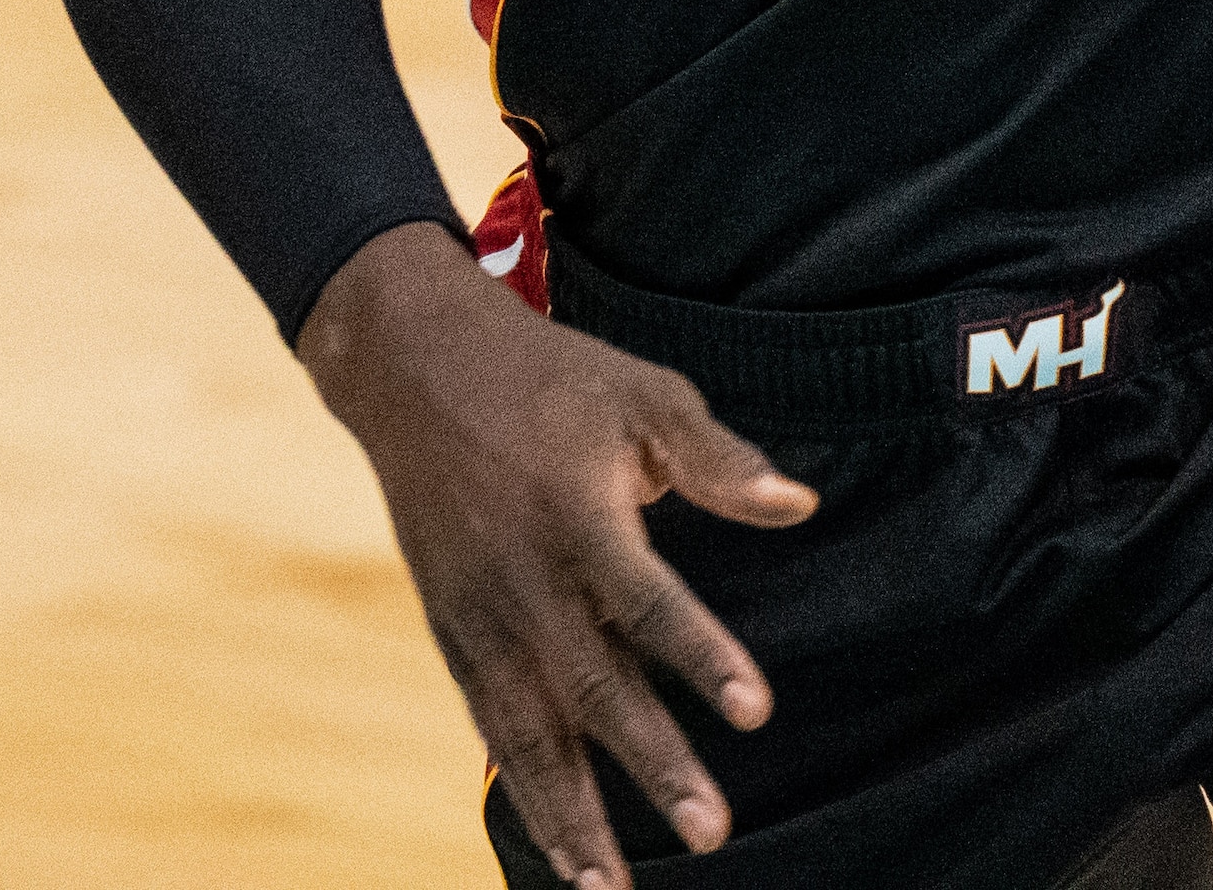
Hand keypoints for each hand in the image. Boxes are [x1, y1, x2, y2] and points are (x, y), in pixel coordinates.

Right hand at [294, 222, 816, 884]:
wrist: (412, 370)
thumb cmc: (550, 380)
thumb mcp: (641, 391)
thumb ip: (718, 457)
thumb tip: (800, 504)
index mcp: (576, 514)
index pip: (646, 599)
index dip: (701, 656)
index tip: (756, 712)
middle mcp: (522, 578)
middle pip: (592, 686)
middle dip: (653, 764)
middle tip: (712, 830)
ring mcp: (478, 615)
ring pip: (528, 732)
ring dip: (572, 815)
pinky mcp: (451, 635)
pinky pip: (490, 726)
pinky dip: (524, 789)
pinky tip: (561, 847)